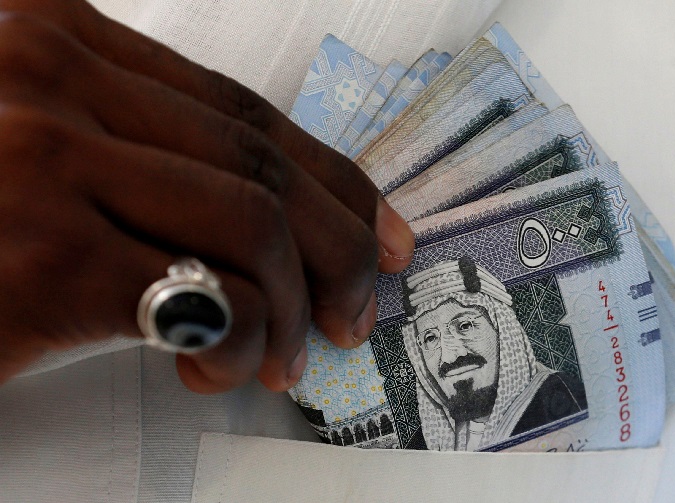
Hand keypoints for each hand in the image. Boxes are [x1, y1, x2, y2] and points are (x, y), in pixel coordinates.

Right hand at [0, 0, 413, 392]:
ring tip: (288, 355)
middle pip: (262, 163)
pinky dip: (240, 341)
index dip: (331, 175)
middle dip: (339, 244)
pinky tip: (218, 372)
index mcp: (54, 35)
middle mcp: (50, 77)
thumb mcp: (20, 135)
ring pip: (252, 224)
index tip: (378, 227)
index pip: (241, 110)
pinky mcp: (38, 257)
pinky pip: (202, 296)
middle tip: (358, 306)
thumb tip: (254, 209)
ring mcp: (43, 161)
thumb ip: (120, 140)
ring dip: (293, 303)